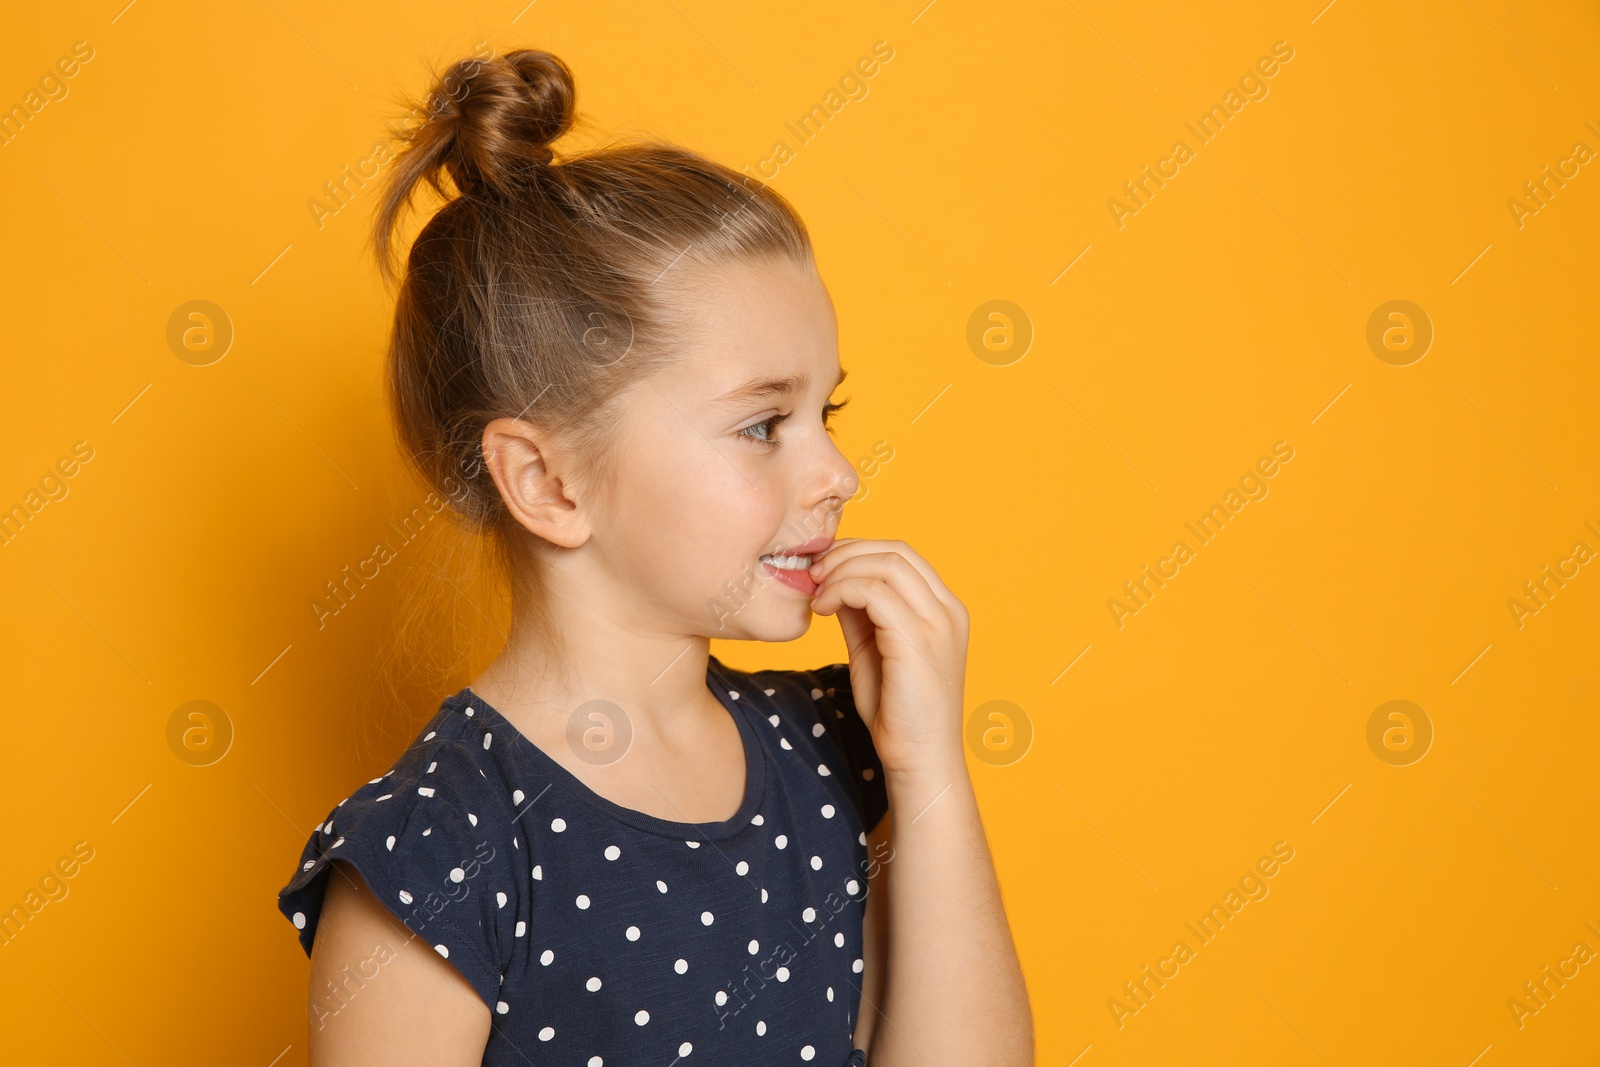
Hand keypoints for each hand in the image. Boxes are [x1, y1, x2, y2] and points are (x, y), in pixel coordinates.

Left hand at [808, 538, 969, 778]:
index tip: (824, 567)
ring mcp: (938, 624)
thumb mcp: (875, 649)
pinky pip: (874, 593)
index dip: (859, 550)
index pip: (903, 554)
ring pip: (886, 564)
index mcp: (944, 609)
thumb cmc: (898, 712)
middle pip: (896, 551)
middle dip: (847, 553)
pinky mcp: (919, 641)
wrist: (920, 760)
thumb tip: (833, 580)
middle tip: (813, 573)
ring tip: (815, 592)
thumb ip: (861, 613)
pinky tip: (822, 609)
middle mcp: (949, 610)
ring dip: (842, 570)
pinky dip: (841, 590)